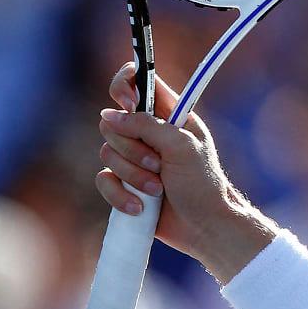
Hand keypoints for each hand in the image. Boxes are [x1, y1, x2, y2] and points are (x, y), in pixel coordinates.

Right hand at [96, 63, 268, 279]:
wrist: (204, 227)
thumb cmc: (202, 183)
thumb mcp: (182, 146)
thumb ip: (147, 125)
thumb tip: (109, 115)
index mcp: (169, 114)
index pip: (138, 81)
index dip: (124, 85)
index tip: (128, 104)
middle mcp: (148, 132)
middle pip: (112, 122)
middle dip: (132, 148)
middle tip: (159, 164)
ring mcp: (134, 158)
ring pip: (106, 152)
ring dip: (132, 175)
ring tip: (158, 188)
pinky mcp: (123, 183)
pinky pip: (103, 180)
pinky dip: (120, 195)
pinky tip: (141, 207)